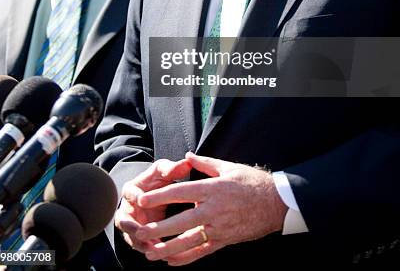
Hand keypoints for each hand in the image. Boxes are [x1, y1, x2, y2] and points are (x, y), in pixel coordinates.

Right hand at [115, 158, 191, 252]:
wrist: (152, 195)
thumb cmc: (157, 180)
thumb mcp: (163, 172)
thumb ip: (173, 168)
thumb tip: (188, 163)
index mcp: (131, 190)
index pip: (130, 193)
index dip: (134, 196)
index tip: (140, 199)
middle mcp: (127, 208)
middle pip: (125, 220)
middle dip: (132, 226)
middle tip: (142, 232)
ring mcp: (131, 225)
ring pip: (131, 236)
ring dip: (140, 243)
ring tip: (152, 249)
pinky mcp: (137, 237)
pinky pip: (140, 245)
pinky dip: (148, 250)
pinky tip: (160, 254)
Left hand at [135, 152, 287, 265]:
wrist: (276, 203)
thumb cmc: (251, 182)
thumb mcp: (228, 167)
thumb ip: (205, 164)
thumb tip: (187, 156)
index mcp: (213, 189)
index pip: (181, 192)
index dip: (161, 195)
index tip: (142, 198)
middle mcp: (214, 210)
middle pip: (182, 220)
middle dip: (159, 227)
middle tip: (139, 231)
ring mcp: (219, 227)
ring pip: (190, 241)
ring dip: (168, 248)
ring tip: (150, 253)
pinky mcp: (224, 240)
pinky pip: (202, 252)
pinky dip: (185, 258)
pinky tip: (171, 261)